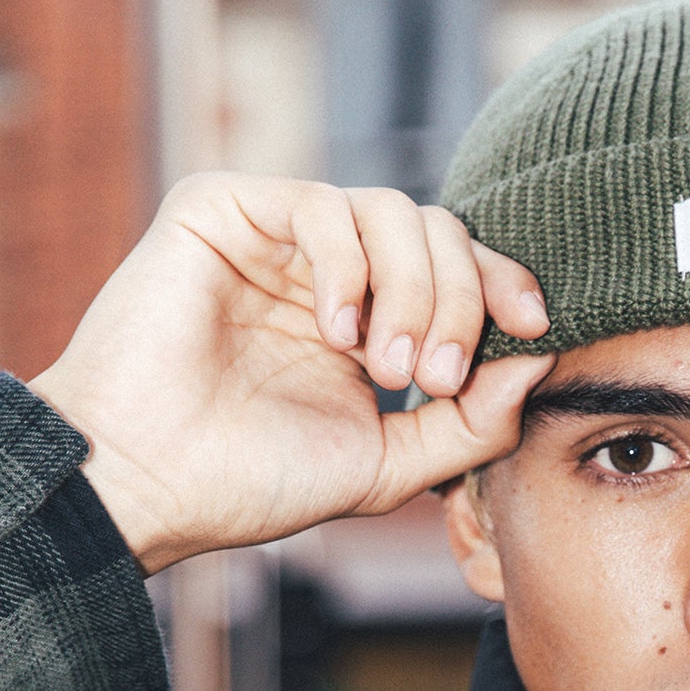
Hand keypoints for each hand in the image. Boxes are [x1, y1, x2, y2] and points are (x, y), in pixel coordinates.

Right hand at [30, 177, 554, 571]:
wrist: (147, 485)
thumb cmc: (251, 481)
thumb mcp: (390, 464)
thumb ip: (472, 422)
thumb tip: (542, 361)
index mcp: (361, 317)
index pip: (456, 268)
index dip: (504, 286)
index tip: (537, 330)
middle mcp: (323, 267)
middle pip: (435, 231)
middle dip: (461, 302)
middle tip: (432, 380)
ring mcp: (272, 236)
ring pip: (391, 210)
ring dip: (414, 290)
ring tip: (387, 368)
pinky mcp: (219, 209)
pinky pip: (323, 205)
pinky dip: (351, 267)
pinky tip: (336, 332)